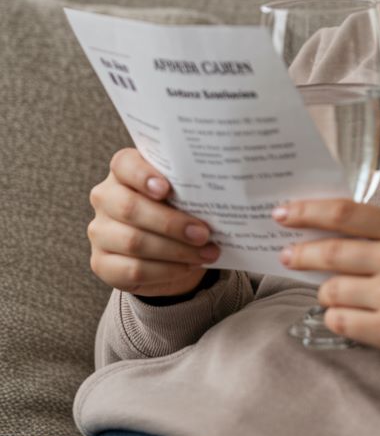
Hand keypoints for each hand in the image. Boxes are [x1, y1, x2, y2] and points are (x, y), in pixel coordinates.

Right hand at [88, 148, 219, 297]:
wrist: (169, 249)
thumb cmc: (180, 209)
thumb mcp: (185, 194)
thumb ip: (191, 187)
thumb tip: (222, 190)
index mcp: (124, 171)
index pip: (124, 165)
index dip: (142, 175)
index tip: (167, 189)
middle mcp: (106, 198)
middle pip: (130, 208)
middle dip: (171, 223)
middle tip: (204, 233)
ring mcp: (100, 231)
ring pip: (133, 242)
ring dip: (175, 251)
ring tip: (206, 253)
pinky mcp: (101, 263)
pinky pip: (132, 270)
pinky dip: (165, 270)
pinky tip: (188, 267)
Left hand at [273, 199, 379, 370]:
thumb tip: (324, 228)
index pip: (345, 213)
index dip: (307, 211)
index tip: (283, 212)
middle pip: (330, 252)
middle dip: (300, 254)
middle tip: (288, 255)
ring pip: (330, 291)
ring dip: (327, 292)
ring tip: (339, 292)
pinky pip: (340, 321)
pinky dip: (338, 318)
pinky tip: (352, 314)